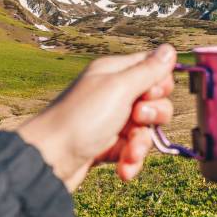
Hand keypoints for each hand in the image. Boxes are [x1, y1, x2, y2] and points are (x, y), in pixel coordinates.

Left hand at [18, 44, 175, 191]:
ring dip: (142, 143)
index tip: (150, 92)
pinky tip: (124, 168)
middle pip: (154, 99)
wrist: (47, 162)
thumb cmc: (81, 119)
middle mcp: (113, 93)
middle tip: (136, 118)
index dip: (161, 82)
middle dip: (154, 114)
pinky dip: (131, 160)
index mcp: (114, 72)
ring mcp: (111, 120)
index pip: (152, 68)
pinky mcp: (108, 146)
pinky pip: (132, 150)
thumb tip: (170, 48)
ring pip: (146, 128)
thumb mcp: (119, 89)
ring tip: (129, 151)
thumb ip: (148, 71)